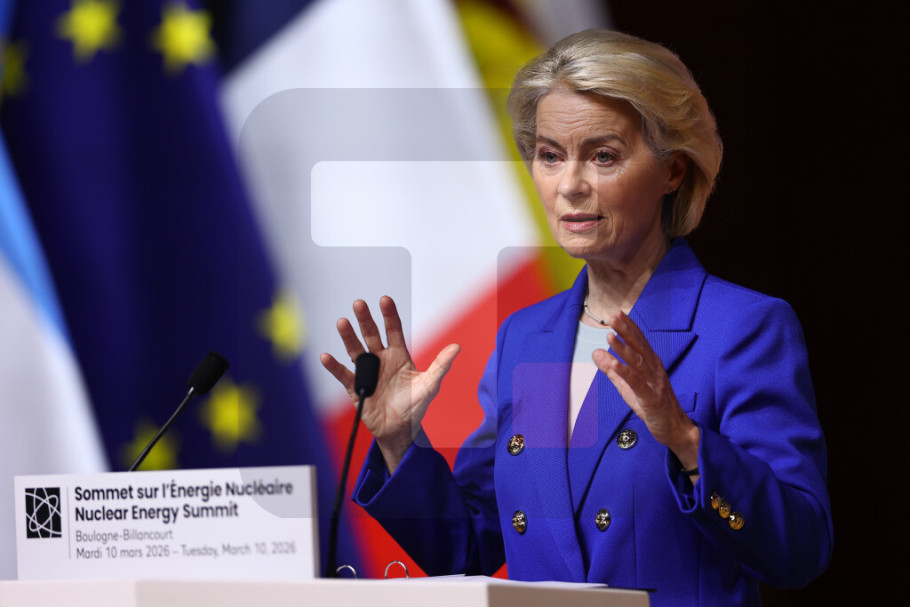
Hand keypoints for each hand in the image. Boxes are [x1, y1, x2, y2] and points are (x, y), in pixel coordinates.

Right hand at [320, 296, 459, 472]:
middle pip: (371, 335)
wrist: (401, 430)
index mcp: (399, 355)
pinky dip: (334, 367)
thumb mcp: (430, 385)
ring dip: (348, 337)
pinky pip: (343, 375)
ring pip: (355, 350)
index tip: (385, 300)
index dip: (389, 315)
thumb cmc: (416, 406)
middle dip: (366, 319)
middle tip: (359, 303)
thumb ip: (440, 365)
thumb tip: (456, 347)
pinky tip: (326, 357)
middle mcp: (381, 359)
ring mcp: (367, 372)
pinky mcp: (356, 388)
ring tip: (342, 322)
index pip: (393, 330)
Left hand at [592, 311, 699, 478]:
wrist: (675, 428)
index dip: (629, 327)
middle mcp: (654, 370)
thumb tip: (595, 352)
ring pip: (638, 363)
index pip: (639, 341)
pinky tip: (615, 364)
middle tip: (613, 317)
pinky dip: (625, 373)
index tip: (617, 313)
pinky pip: (637, 384)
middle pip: (639, 347)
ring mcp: (654, 384)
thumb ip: (612, 369)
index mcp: (651, 365)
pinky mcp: (651, 399)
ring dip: (624, 349)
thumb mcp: (628, 386)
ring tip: (610, 336)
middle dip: (626, 331)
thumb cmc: (652, 405)